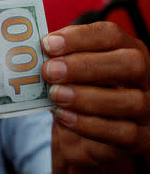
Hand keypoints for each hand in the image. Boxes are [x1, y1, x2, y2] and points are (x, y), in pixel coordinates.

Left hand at [41, 22, 149, 173]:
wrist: (80, 137)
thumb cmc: (73, 94)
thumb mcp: (65, 74)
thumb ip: (57, 60)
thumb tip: (34, 51)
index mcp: (125, 50)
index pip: (110, 35)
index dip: (79, 38)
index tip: (47, 44)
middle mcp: (144, 76)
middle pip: (130, 63)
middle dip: (85, 66)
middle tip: (50, 71)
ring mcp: (147, 109)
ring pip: (130, 101)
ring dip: (85, 97)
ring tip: (55, 95)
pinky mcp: (141, 138)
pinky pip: (122, 133)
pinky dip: (88, 124)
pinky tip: (63, 116)